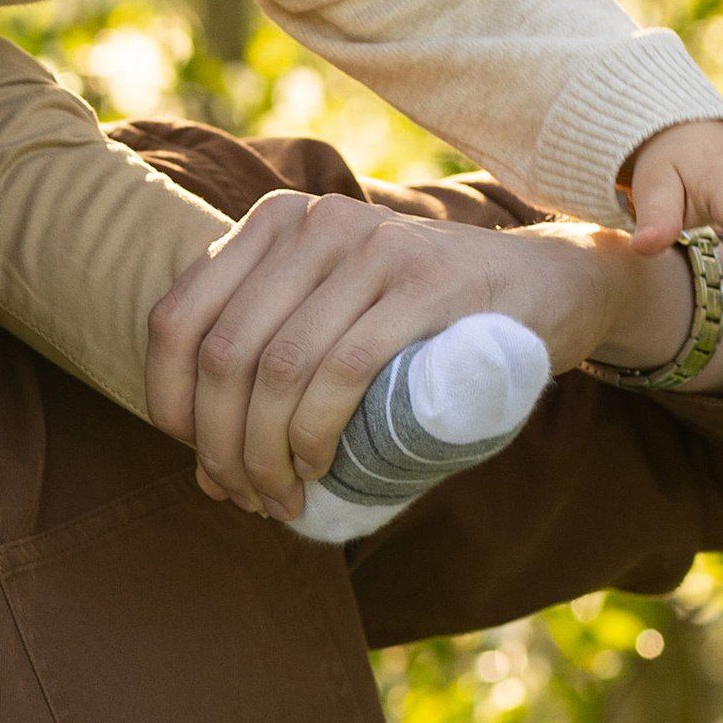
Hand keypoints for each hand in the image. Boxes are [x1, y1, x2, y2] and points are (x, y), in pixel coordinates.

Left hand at [145, 192, 722, 517]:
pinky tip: (316, 467)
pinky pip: (341, 366)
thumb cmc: (426, 320)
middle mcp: (309, 224)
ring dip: (265, 453)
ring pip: (276, 366)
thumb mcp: (335, 310)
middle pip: (222, 352)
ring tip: (280, 498)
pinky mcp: (425, 285)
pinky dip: (315, 431)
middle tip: (242, 497)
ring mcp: (368, 249)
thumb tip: (202, 460)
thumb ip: (273, 349)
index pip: (178, 317)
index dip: (168, 399)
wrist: (553, 286)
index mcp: (270, 225)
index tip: (190, 458)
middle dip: (219, 443)